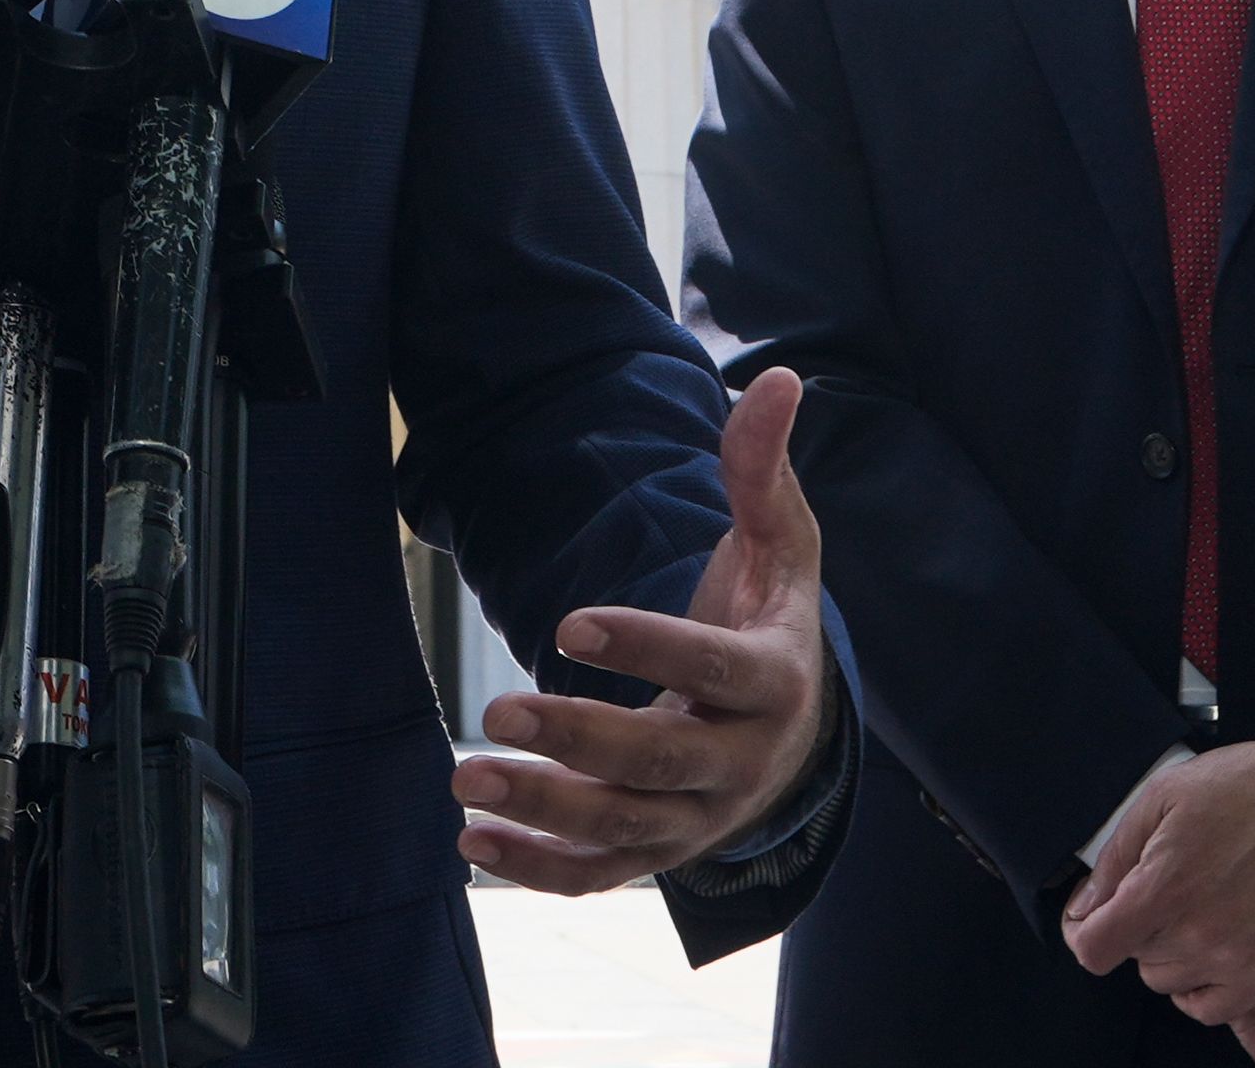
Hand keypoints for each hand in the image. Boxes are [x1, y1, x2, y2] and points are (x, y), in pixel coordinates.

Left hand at [450, 367, 828, 892]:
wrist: (789, 732)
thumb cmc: (768, 618)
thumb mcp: (779, 543)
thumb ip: (762, 468)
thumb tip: (776, 380)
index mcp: (774, 680)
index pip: (712, 667)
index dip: (645, 647)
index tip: (566, 622)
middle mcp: (741, 760)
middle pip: (659, 759)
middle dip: (578, 738)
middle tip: (497, 707)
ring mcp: (698, 816)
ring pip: (622, 828)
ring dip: (542, 810)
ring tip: (464, 777)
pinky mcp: (658, 851)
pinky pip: (598, 874)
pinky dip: (537, 869)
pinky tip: (473, 840)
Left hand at [1062, 735, 1254, 1022]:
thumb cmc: (1254, 786)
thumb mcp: (1166, 795)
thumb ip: (1117, 856)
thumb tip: (1086, 905)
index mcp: (1166, 886)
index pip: (1093, 947)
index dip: (1082, 929)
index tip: (1089, 916)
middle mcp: (1199, 934)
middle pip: (1132, 957)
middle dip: (1135, 925)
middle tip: (1163, 888)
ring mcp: (1238, 961)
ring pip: (1167, 980)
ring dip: (1168, 952)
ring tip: (1194, 908)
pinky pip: (1210, 1007)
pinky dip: (1199, 986)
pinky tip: (1208, 949)